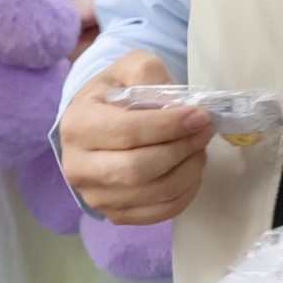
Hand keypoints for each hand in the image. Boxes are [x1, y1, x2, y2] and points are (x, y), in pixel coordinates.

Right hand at [57, 51, 211, 224]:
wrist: (98, 124)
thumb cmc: (115, 94)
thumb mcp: (129, 68)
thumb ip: (149, 73)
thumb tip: (178, 104)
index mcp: (77, 124)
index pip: (126, 131)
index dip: (168, 126)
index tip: (199, 116)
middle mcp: (77, 166)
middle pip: (138, 168)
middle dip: (180, 150)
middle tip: (204, 133)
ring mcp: (94, 196)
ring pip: (152, 193)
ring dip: (188, 172)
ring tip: (200, 150)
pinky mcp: (114, 214)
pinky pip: (158, 213)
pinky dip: (184, 194)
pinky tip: (191, 172)